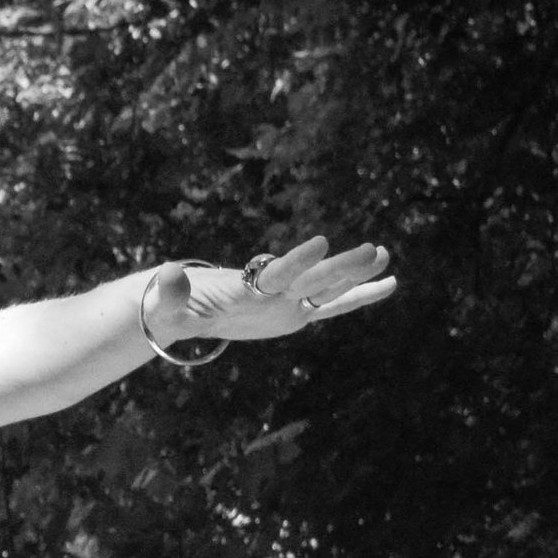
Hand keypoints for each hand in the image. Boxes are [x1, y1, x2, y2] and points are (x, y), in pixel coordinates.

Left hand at [142, 238, 394, 347]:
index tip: (321, 242)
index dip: (297, 261)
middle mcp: (274, 290)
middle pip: (312, 280)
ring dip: (355, 275)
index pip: (276, 273)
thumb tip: (169, 270)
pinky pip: (331, 307)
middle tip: (372, 250)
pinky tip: (390, 285)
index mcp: (249, 287)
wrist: (186, 306)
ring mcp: (288, 302)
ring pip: (328, 289)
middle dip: (340, 268)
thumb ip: (171, 291)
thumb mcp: (167, 305)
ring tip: (385, 256)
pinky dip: (359, 297)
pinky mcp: (294, 315)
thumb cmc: (174, 305)